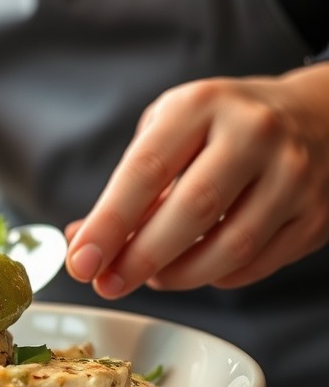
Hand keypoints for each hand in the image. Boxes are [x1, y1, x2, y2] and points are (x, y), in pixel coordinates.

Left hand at [65, 66, 328, 295]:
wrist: (316, 116)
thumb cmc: (221, 126)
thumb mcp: (168, 130)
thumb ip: (127, 184)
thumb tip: (83, 239)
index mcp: (201, 104)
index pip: (145, 171)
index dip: (109, 223)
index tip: (81, 260)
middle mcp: (253, 133)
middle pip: (190, 210)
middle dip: (140, 257)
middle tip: (108, 282)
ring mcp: (292, 174)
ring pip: (230, 246)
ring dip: (178, 274)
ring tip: (150, 276)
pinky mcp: (316, 213)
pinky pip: (257, 263)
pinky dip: (216, 276)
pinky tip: (195, 268)